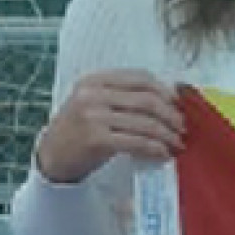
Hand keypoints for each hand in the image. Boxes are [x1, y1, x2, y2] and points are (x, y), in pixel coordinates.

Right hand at [35, 70, 185, 182]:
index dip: (165, 91)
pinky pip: (138, 142)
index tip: (177, 104)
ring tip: (177, 143)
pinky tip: (163, 154)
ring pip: (146, 123)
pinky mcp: (97, 139)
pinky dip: (156, 148)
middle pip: (148, 100)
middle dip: (171, 115)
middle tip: (182, 128)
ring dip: (168, 135)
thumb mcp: (94, 103)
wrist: (52, 156)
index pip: (140, 77)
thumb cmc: (79, 130)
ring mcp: (93, 116)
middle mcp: (92, 94)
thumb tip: (169, 99)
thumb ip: (122, 96)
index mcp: (94, 80)